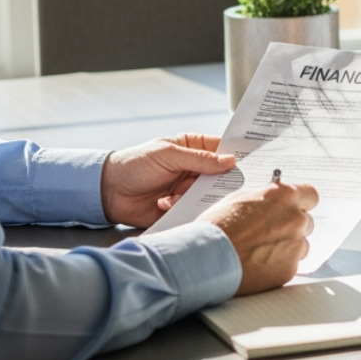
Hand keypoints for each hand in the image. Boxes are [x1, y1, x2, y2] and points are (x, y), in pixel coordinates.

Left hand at [100, 133, 236, 227]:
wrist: (108, 192)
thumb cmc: (135, 164)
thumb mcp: (168, 155)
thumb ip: (200, 159)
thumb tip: (230, 161)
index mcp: (194, 148)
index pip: (222, 149)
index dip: (237, 155)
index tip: (252, 162)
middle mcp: (195, 169)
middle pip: (221, 176)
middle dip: (218, 182)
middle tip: (214, 184)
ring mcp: (188, 189)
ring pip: (209, 195)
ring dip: (194, 196)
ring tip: (175, 194)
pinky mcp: (181, 209)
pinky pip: (194, 211)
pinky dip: (181, 208)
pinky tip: (163, 203)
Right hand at [198, 181, 318, 294]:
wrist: (206, 258)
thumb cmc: (216, 227)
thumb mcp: (239, 199)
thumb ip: (264, 199)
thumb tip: (271, 202)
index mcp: (284, 197)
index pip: (311, 195)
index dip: (302, 203)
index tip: (296, 208)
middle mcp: (295, 219)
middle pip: (306, 222)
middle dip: (292, 227)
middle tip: (270, 234)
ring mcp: (295, 246)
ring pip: (301, 246)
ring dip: (287, 248)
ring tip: (261, 251)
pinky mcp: (289, 269)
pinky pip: (291, 266)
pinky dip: (278, 266)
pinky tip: (258, 265)